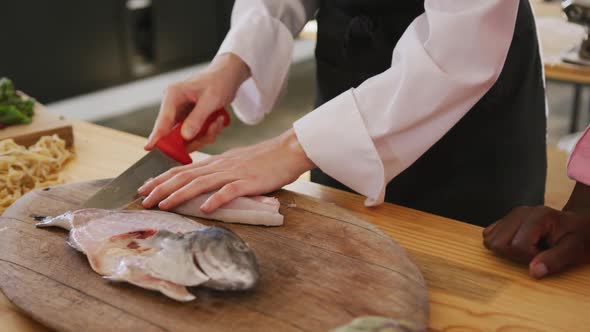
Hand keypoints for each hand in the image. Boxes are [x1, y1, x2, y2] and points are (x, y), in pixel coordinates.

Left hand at [138, 129, 314, 211]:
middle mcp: (220, 166)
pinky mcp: (249, 181)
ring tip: (163, 204)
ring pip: (201, 183)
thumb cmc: (265, 159)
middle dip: (161, 188)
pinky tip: (206, 208)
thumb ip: (220, 172)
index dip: (161, 179)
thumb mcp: (237, 163)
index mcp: (216, 162)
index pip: (183, 170)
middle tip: (142, 199)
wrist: (288, 150)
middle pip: (185, 176)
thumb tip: (203, 183)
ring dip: (179, 194)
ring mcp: (234, 173)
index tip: (145, 188)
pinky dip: (217, 199)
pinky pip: (230, 191)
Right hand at [145, 53, 249, 151]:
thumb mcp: (210, 100)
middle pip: (176, 134)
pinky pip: (196, 135)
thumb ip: (197, 118)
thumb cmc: (218, 82)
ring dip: (206, 134)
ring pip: (188, 137)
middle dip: (196, 137)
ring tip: (218, 121)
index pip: (162, 120)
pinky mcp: (189, 120)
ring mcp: (181, 114)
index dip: (157, 135)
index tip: (149, 147)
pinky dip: (208, 132)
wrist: (227, 76)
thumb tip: (185, 136)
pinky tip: (217, 120)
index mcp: (173, 95)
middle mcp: (173, 105)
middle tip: (212, 129)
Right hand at [483, 205, 589, 278]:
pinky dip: (500, 244)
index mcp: (538, 217)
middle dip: (515, 255)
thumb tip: (533, 272)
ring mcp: (511, 215)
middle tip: (536, 253)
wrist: (579, 224)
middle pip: (499, 243)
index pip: (518, 245)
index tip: (547, 255)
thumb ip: (555, 260)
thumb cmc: (579, 236)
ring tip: (529, 249)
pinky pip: (489, 234)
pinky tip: (518, 245)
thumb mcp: (575, 249)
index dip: (531, 258)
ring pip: (490, 239)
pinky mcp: (506, 220)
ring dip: (507, 250)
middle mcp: (520, 212)